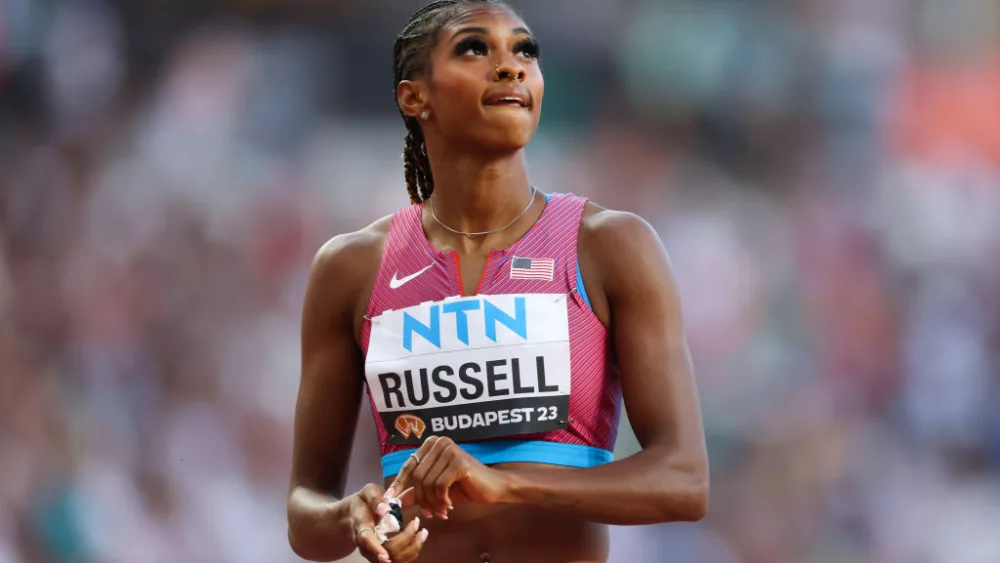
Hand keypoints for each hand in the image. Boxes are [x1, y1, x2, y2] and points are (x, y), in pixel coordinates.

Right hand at [351, 484, 426, 562]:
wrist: (354, 516)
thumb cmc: (363, 502)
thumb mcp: (367, 492)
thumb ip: (375, 499)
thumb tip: (385, 509)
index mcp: (361, 526)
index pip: (366, 540)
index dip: (376, 549)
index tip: (386, 556)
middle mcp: (366, 544)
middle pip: (385, 553)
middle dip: (405, 541)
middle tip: (417, 523)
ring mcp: (374, 552)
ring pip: (394, 560)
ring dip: (412, 548)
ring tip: (423, 532)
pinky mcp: (383, 555)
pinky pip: (399, 560)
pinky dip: (411, 552)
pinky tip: (418, 539)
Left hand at [388, 436, 508, 519]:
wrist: (492, 488)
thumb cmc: (464, 487)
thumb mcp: (435, 489)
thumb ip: (415, 492)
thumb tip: (393, 501)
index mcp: (432, 444)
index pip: (409, 466)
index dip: (399, 484)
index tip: (389, 501)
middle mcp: (439, 442)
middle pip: (417, 477)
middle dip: (422, 499)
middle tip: (429, 513)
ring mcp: (449, 449)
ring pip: (428, 483)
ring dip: (432, 502)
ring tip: (441, 511)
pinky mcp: (458, 461)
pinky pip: (439, 485)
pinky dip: (442, 500)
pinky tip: (449, 506)